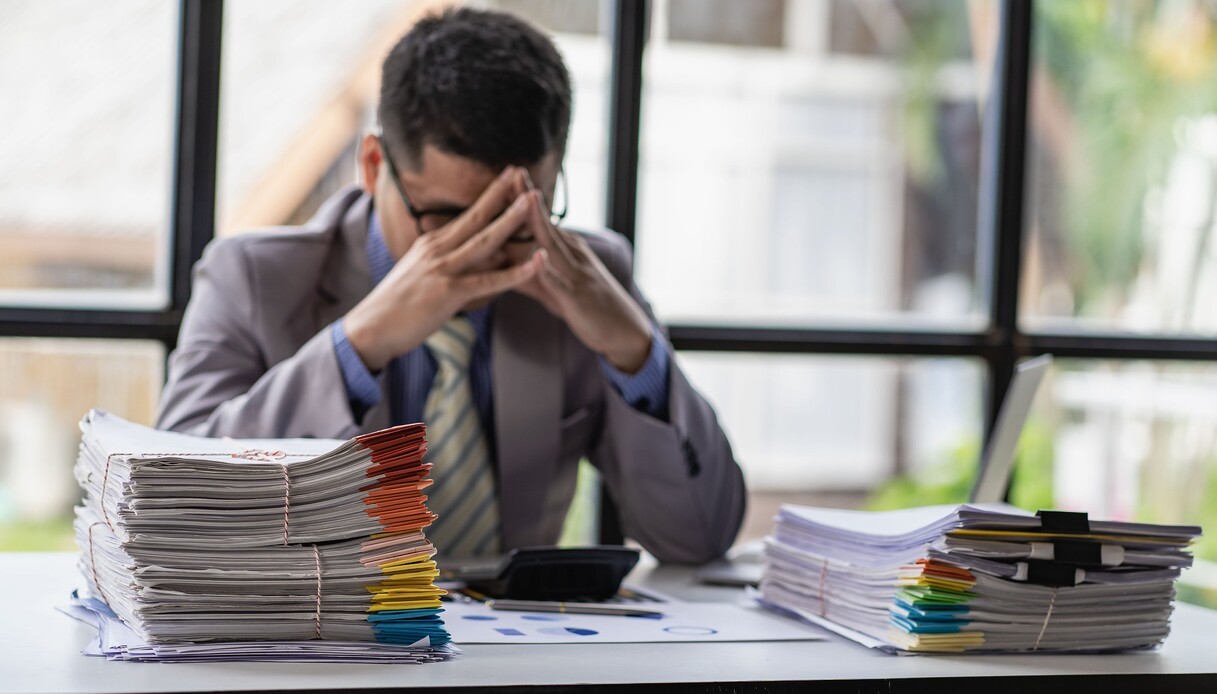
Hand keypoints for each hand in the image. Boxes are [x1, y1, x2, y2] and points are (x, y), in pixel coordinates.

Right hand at [344, 168, 542, 371]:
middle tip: (521, 171)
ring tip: (532, 200)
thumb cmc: (396, 306)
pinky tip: (537, 263)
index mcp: (431, 244)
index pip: (466, 216)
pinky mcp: (448, 292)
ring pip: (484, 240)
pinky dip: (515, 272)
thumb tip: (463, 257)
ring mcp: (442, 269)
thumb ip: (442, 262)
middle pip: (475, 216)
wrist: (371, 328)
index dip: (488, 196)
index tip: (506, 177)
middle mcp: (436, 249)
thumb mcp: (419, 274)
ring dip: (511, 219)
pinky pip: (489, 280)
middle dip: (500, 193)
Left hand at [513, 187, 653, 373]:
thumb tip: (505, 269)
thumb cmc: (588, 309)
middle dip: (528, 199)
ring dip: (539, 222)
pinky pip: (561, 282)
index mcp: (568, 252)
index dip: (524, 199)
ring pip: (554, 246)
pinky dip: (548, 270)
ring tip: (526, 198)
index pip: (542, 221)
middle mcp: (574, 257)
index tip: (508, 175)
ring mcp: (577, 275)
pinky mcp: (578, 298)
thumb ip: (531, 277)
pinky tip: (537, 257)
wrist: (625, 333)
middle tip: (513, 171)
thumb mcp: (556, 291)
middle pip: (547, 224)